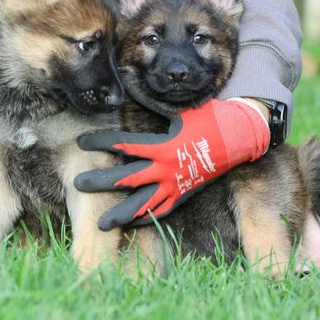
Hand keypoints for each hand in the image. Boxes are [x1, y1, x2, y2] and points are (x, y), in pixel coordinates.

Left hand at [75, 98, 269, 228]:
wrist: (241, 137)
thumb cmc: (210, 118)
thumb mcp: (181, 111)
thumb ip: (156, 110)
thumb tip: (133, 96)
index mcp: (163, 146)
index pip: (123, 145)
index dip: (101, 142)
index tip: (82, 142)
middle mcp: (166, 169)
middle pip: (126, 179)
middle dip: (100, 182)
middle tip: (77, 183)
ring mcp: (176, 185)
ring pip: (143, 204)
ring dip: (120, 213)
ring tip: (100, 224)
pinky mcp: (184, 194)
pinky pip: (162, 210)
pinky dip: (145, 218)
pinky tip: (129, 223)